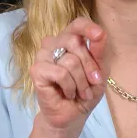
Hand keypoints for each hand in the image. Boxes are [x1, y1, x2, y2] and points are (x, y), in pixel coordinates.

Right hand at [28, 17, 107, 137]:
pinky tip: (69, 93)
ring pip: (70, 60)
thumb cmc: (86, 89)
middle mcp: (55, 43)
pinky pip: (60, 73)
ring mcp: (43, 56)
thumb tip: (100, 33)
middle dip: (90, 65)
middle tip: (94, 82)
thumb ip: (99, 52)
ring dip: (81, 80)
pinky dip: (70, 86)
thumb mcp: (100, 70)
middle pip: (75, 42)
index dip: (88, 27)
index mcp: (71, 39)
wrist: (73, 114)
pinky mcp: (36, 70)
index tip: (99, 35)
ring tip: (81, 91)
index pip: (77, 23)